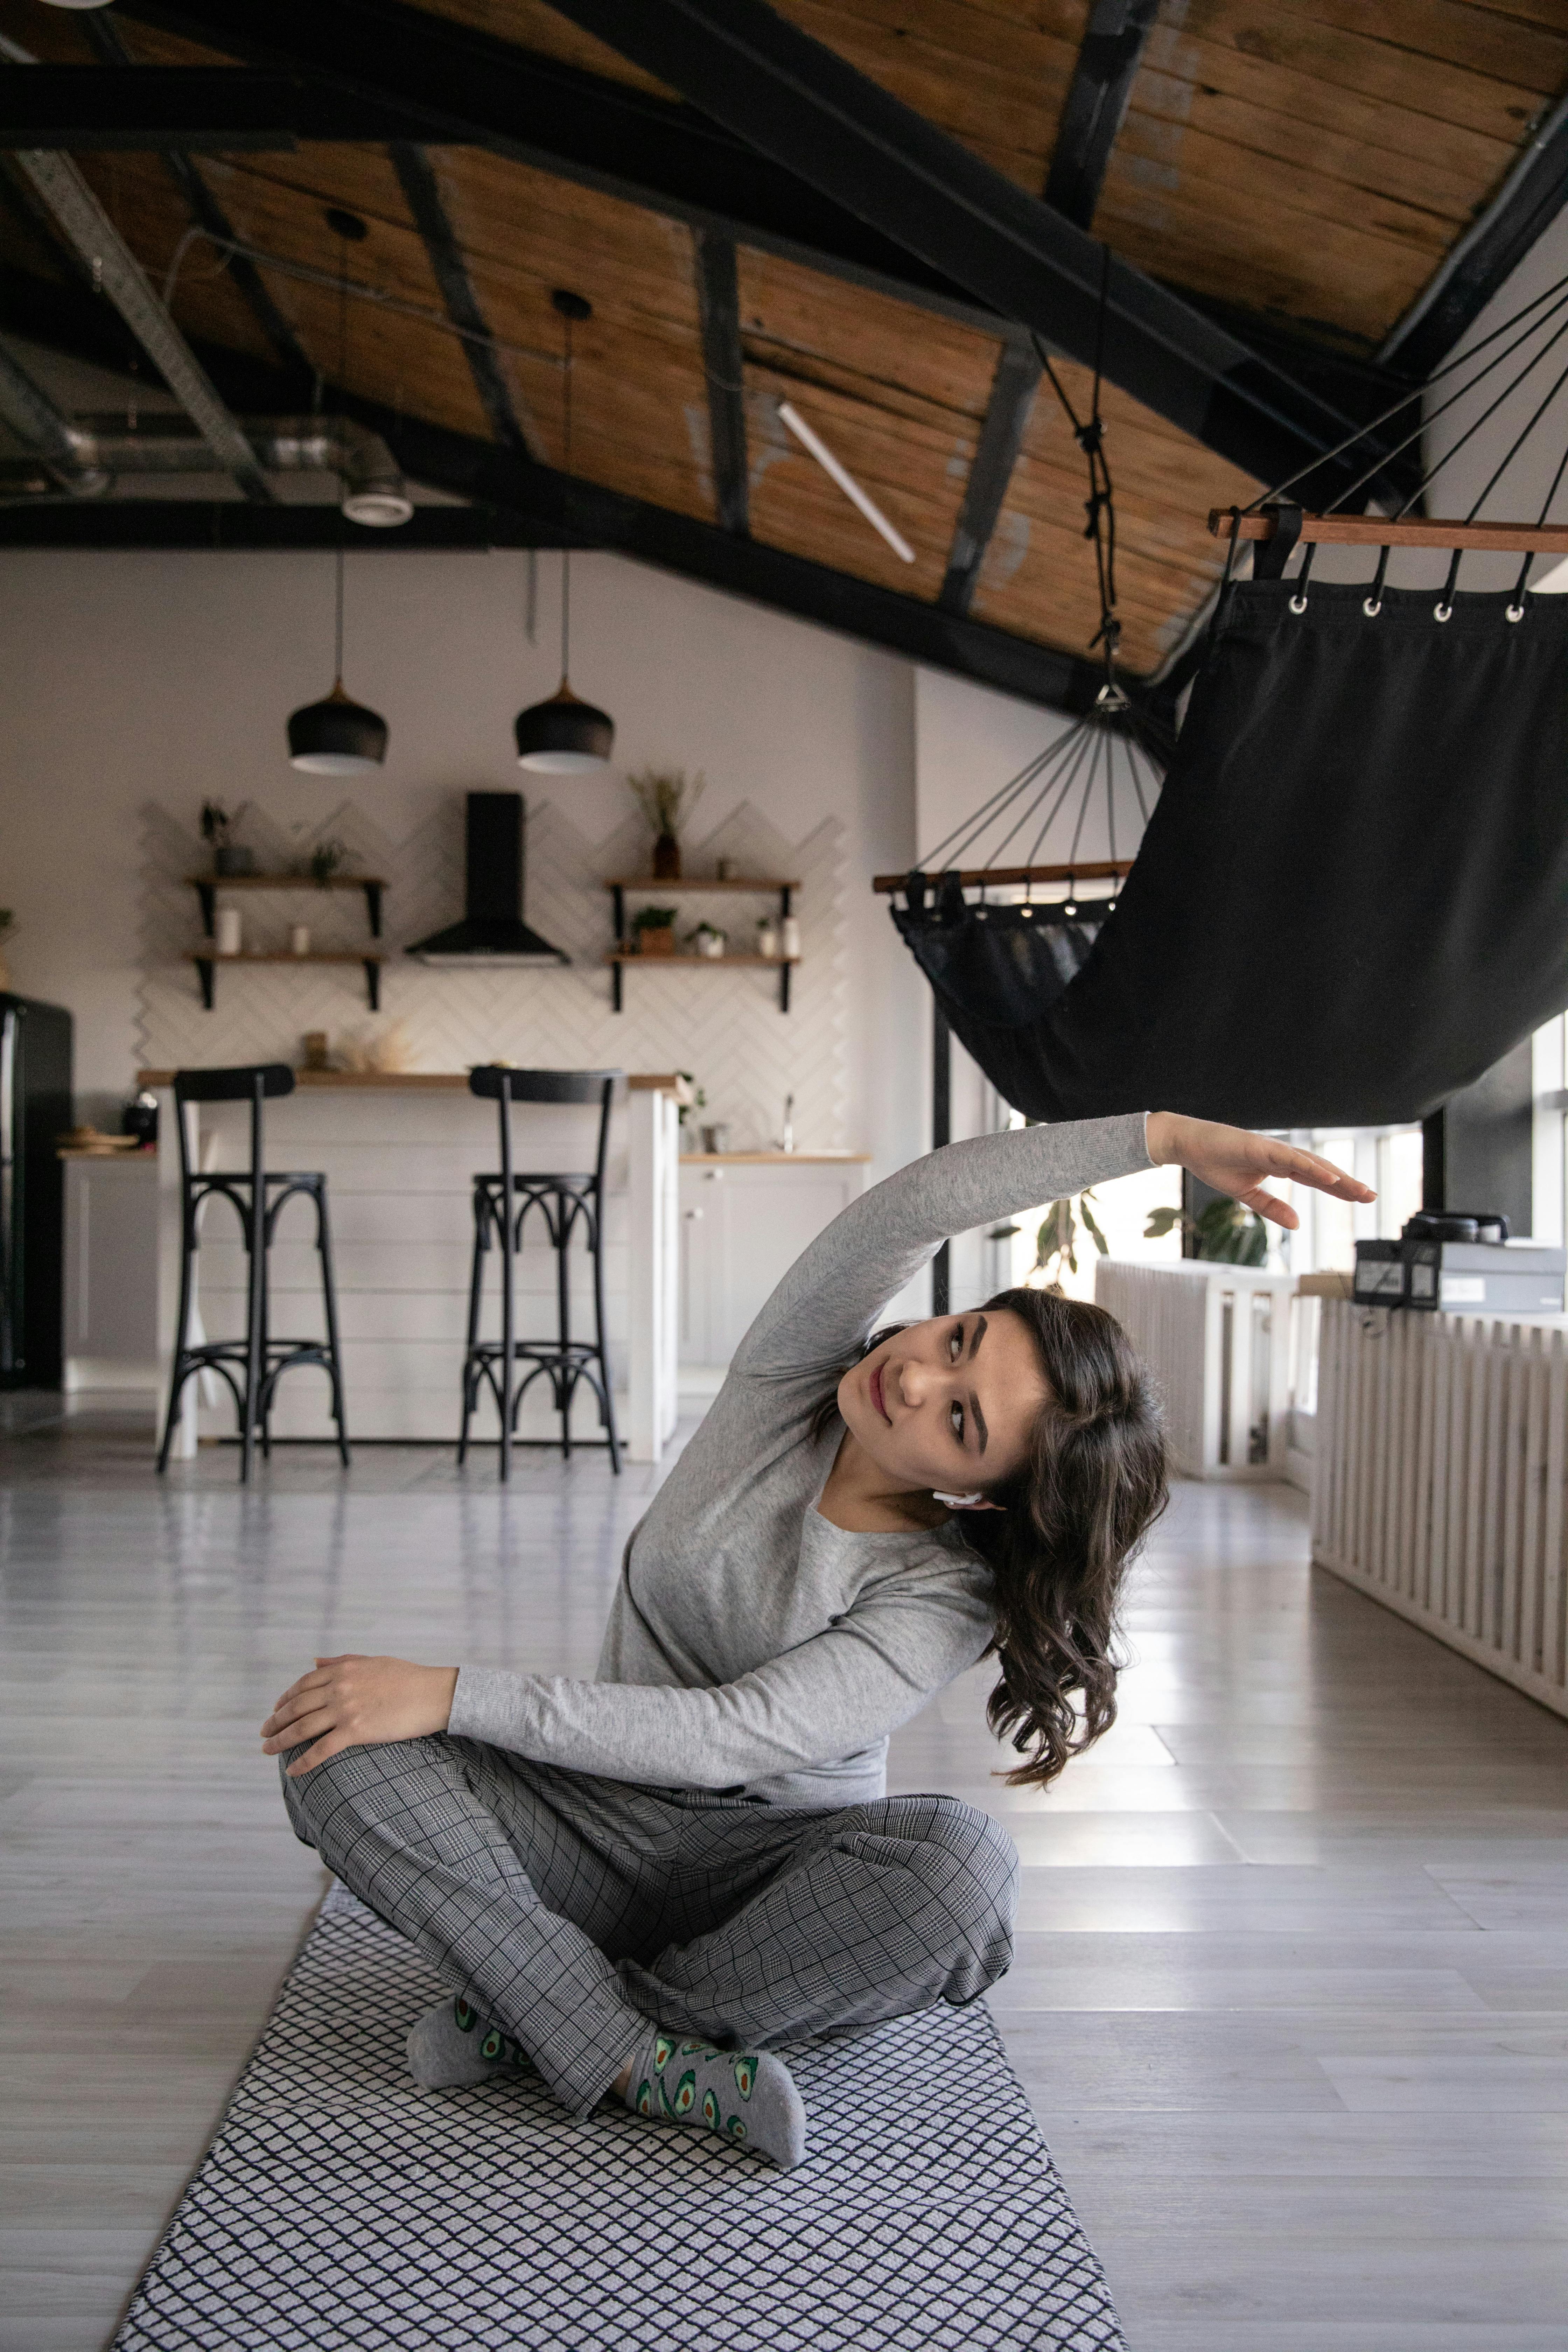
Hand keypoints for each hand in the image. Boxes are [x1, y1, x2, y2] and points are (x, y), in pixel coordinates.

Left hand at [261, 1654, 458, 1777]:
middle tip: (264, 1733)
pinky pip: (322, 1750)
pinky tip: (293, 1772)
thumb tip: (314, 1660)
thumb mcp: (372, 1661)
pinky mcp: (356, 1731)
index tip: (276, 1710)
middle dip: (276, 1721)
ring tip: (269, 1750)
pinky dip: (304, 1762)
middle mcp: (339, 1688)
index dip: (285, 1699)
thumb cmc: (407, 1677)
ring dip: (281, 1741)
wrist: (433, 1693)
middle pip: (296, 1707)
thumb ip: (341, 1661)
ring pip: (302, 1728)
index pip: (303, 1685)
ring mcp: (346, 1710)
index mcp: (342, 1669)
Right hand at [1145, 1112, 1372, 1229]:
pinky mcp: (1261, 1147)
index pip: (1316, 1178)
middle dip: (1347, 1183)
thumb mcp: (1247, 1194)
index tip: (1361, 1197)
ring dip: (1336, 1177)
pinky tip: (1329, 1176)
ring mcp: (1273, 1149)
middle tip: (1372, 1196)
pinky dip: (1311, 1167)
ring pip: (1312, 1164)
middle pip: (1321, 1170)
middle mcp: (1282, 1155)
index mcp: (1279, 1165)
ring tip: (1359, 1190)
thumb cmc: (1215, 1163)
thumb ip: (1271, 1208)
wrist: (1189, 1144)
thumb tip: (1296, 1224)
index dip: (1339, 1187)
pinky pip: (1290, 1159)